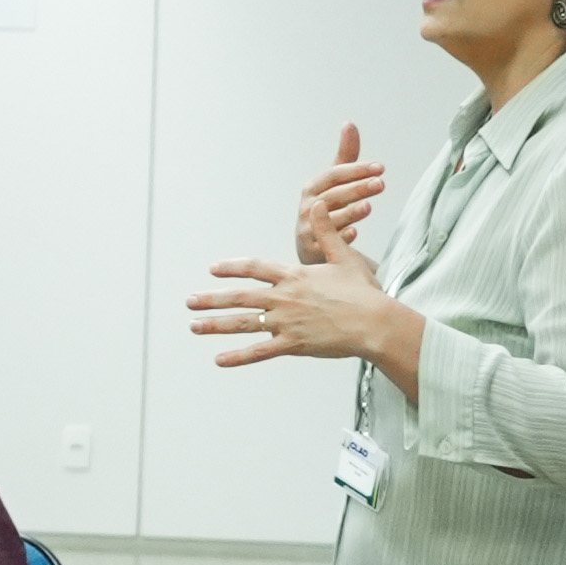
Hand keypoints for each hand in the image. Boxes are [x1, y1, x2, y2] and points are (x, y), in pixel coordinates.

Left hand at [190, 251, 409, 371]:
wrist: (376, 323)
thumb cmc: (364, 292)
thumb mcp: (343, 257)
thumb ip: (326, 232)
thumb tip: (316, 204)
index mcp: (294, 276)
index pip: (255, 268)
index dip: (232, 268)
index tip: (213, 269)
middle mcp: (284, 298)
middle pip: (240, 296)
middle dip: (212, 298)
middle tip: (189, 300)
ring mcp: (286, 322)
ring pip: (243, 323)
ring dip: (215, 324)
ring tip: (194, 326)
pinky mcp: (294, 344)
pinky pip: (260, 352)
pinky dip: (238, 357)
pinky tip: (218, 360)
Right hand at [292, 119, 390, 267]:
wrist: (311, 246)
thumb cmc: (327, 208)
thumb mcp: (333, 183)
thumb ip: (345, 157)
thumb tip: (349, 123)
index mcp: (313, 188)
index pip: (335, 174)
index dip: (356, 170)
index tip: (381, 167)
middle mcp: (308, 207)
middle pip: (334, 195)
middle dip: (357, 188)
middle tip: (381, 184)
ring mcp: (309, 229)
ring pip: (331, 219)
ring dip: (350, 212)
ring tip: (368, 206)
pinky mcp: (313, 250)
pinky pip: (326, 243)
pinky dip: (340, 237)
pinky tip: (353, 232)